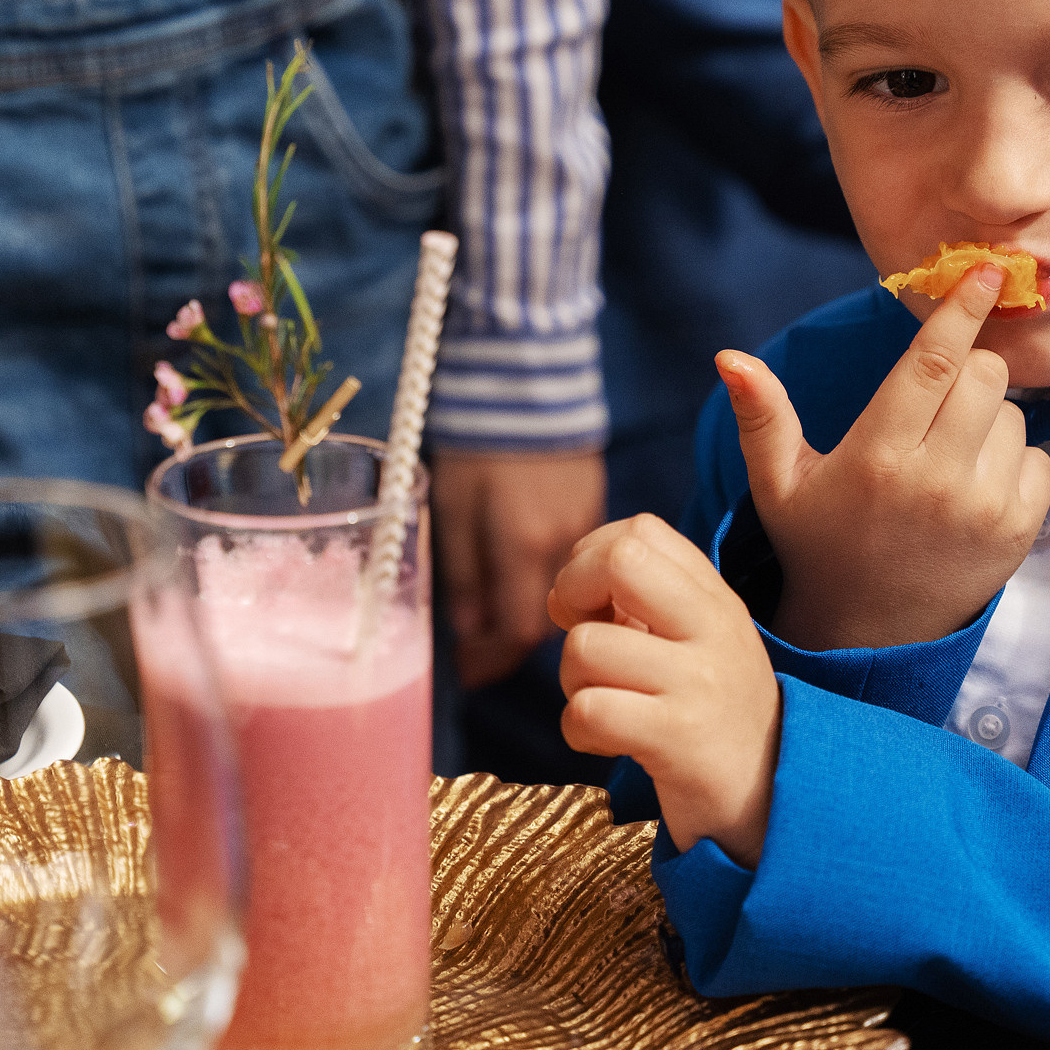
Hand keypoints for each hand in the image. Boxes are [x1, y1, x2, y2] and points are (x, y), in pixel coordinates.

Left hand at [433, 449, 606, 686]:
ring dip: (534, 609)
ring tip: (498, 616)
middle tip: (479, 653)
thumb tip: (469, 632)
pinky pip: (578, 561)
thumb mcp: (454, 504)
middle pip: (548, 619)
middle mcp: (565, 543)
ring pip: (569, 593)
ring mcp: (586, 523)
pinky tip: (527, 572)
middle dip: (511, 642)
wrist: (526, 375)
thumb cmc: (477, 439)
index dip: (493, 659)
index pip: (517, 631)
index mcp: (524, 545)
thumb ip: (462, 572)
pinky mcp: (595, 503)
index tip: (469, 674)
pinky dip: (555, 579)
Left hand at [551, 515, 779, 865]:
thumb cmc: (713, 721)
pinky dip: (577, 730)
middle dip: (572, 592)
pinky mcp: (680, 737)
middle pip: (619, 560)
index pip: (640, 531)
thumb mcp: (697, 646)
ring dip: (571, 681)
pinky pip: (588, 710)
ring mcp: (700, 682)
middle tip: (580, 635)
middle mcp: (714, 629)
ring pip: (586, 646)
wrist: (773, 805)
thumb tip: (568, 585)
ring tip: (605, 705)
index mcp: (716, 599)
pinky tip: (606, 742)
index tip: (593, 605)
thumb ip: (648, 603)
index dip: (592, 559)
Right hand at [722, 262, 1049, 649]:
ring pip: (1014, 416)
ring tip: (944, 457)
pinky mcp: (1019, 533)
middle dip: (967, 369)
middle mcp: (935, 481)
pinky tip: (971, 486)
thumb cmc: (819, 544)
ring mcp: (984, 509)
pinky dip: (1013, 461)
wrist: (867, 634)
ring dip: (987, 420)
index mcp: (877, 456)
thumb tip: (729, 357)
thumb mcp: (778, 483)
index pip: (934, 363)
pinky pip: (1039, 459)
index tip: (988, 271)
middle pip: (984, 377)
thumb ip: (762, 415)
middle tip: (935, 400)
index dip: (963, 309)